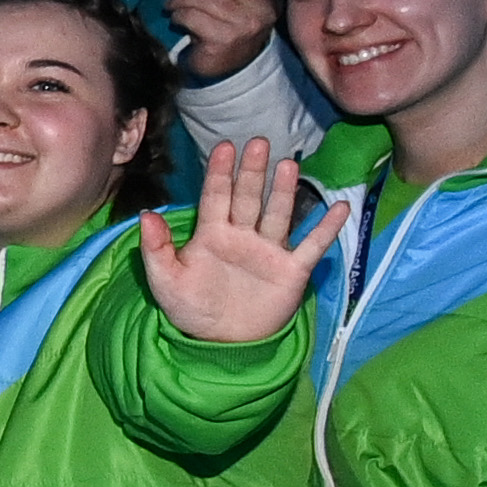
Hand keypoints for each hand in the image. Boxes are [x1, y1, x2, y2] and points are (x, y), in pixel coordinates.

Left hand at [132, 139, 342, 344]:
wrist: (221, 343)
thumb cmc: (192, 308)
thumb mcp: (165, 281)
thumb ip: (155, 248)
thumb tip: (146, 215)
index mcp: (212, 234)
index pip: (216, 196)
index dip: (220, 172)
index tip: (226, 147)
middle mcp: (242, 236)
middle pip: (249, 198)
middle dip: (253, 172)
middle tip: (259, 143)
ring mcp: (269, 251)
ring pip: (277, 214)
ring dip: (284, 191)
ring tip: (288, 165)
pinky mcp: (291, 270)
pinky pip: (312, 246)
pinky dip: (326, 228)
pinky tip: (340, 207)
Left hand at [167, 0, 272, 82]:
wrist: (229, 68)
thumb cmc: (231, 27)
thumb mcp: (239, 3)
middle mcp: (262, 10)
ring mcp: (244, 26)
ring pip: (205, 0)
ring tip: (171, 2)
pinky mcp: (223, 39)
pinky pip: (193, 17)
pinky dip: (180, 15)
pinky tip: (175, 18)